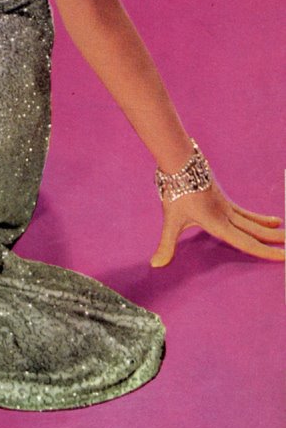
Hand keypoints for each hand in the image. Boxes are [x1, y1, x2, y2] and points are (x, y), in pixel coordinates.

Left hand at [151, 183, 284, 266]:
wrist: (180, 162)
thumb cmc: (176, 191)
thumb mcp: (171, 220)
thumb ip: (166, 245)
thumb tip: (155, 265)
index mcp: (218, 224)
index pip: (246, 242)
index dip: (265, 251)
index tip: (283, 256)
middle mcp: (226, 215)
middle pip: (254, 231)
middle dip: (272, 241)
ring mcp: (225, 204)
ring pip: (251, 219)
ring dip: (267, 227)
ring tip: (282, 229)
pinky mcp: (221, 196)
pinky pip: (243, 210)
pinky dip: (255, 216)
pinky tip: (265, 218)